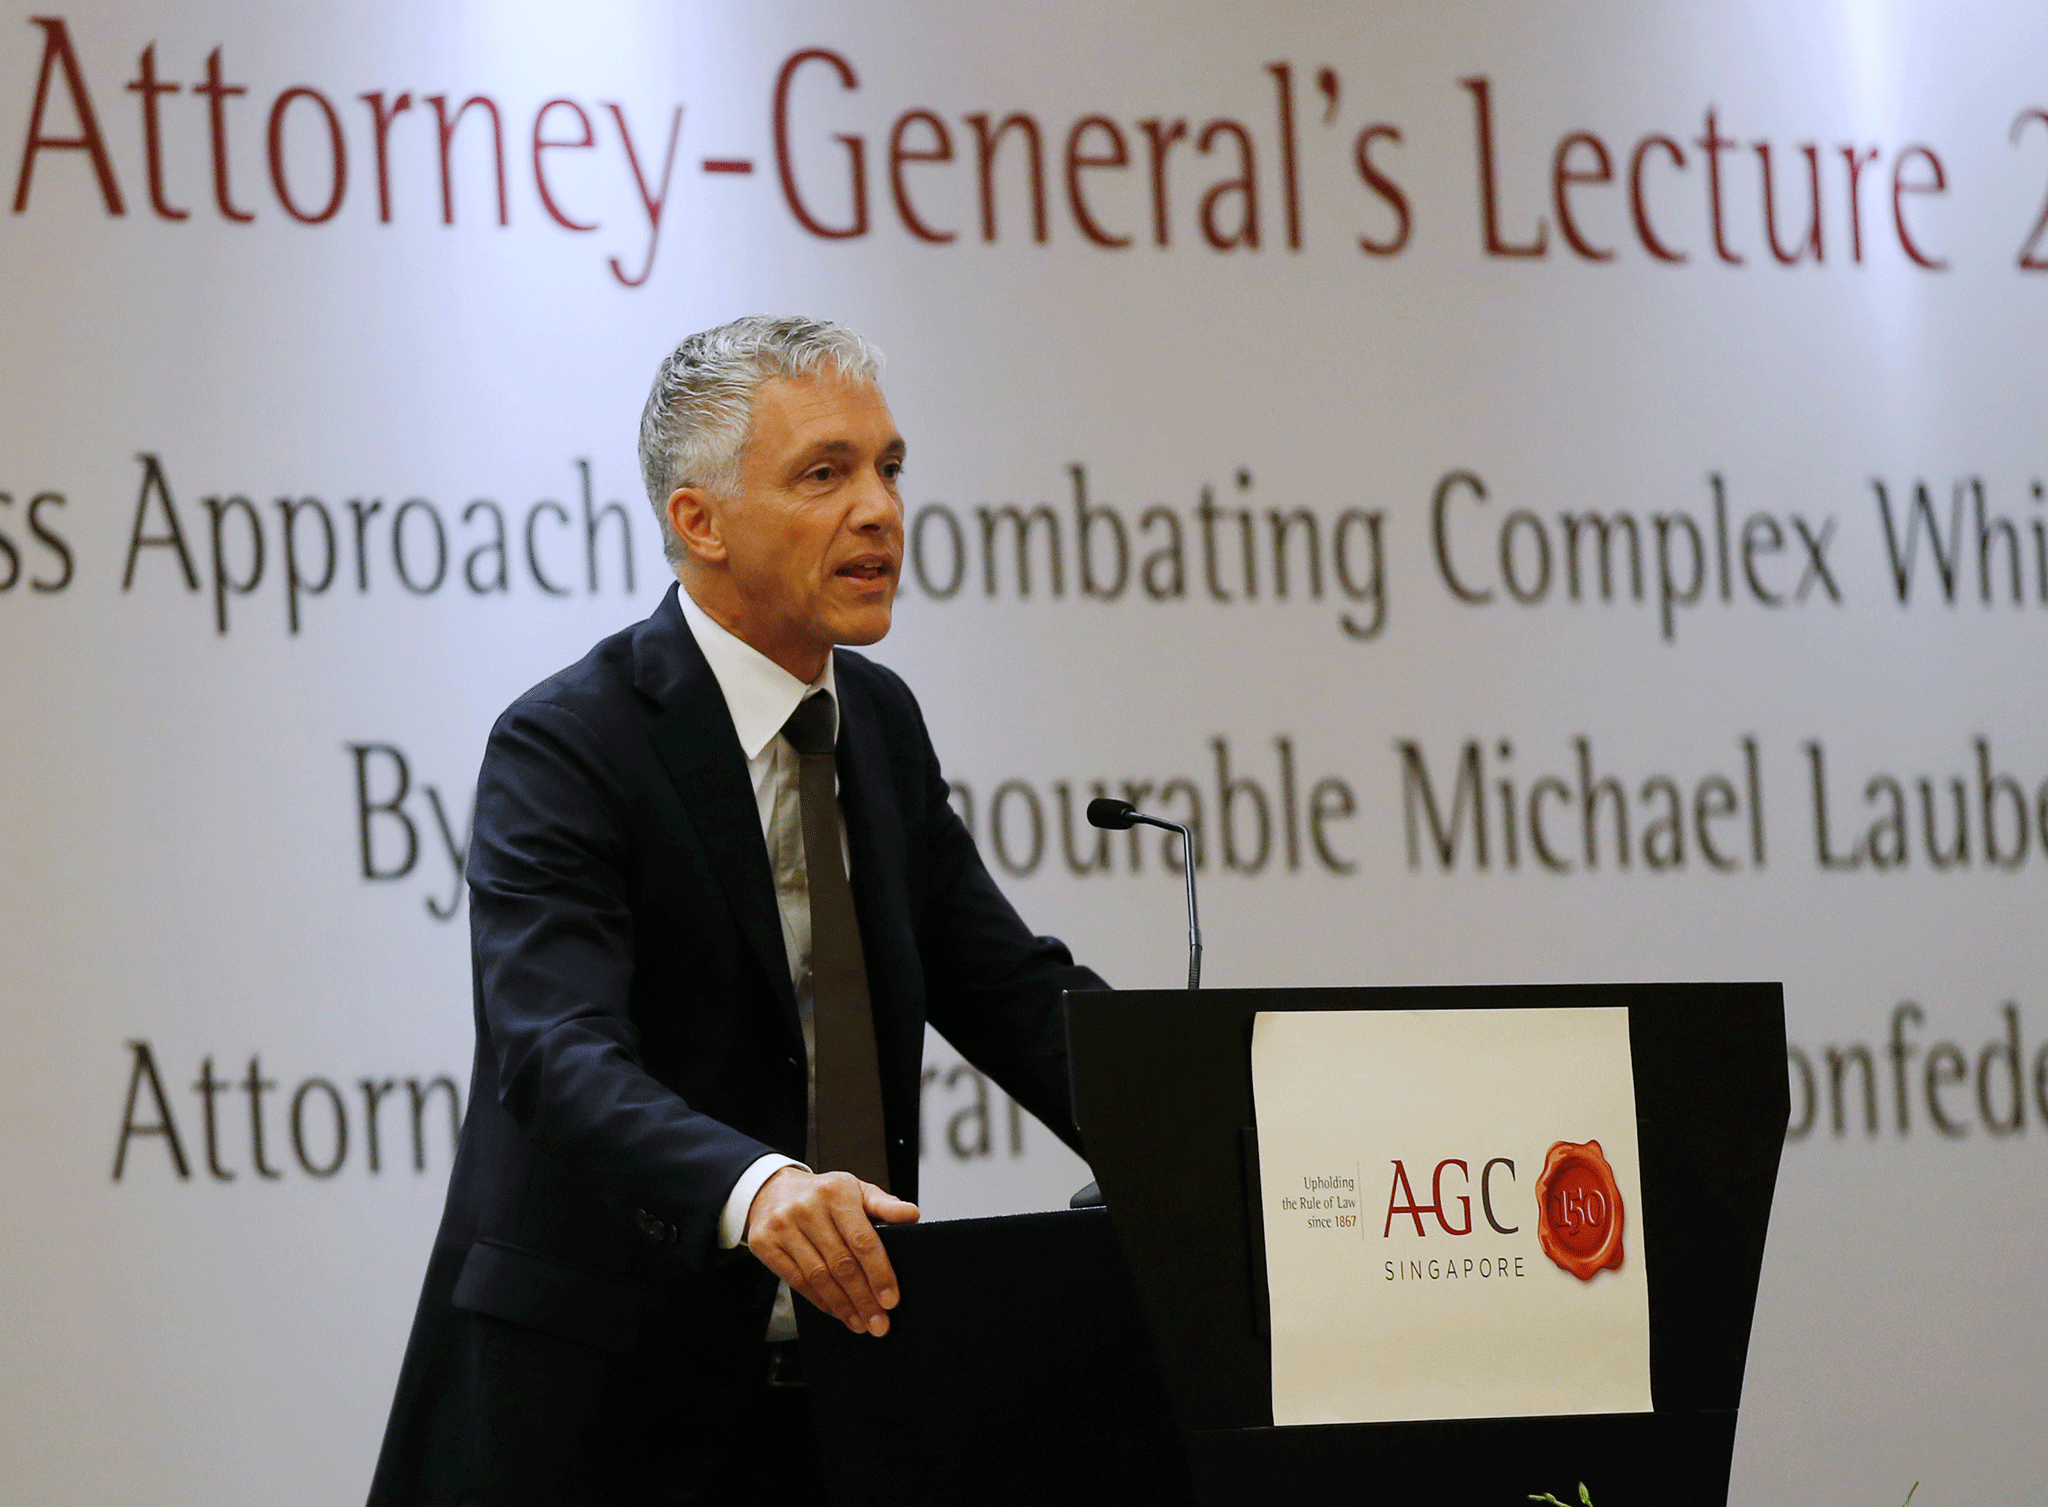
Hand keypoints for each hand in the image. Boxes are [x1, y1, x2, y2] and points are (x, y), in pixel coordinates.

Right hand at [744, 1167, 919, 1335]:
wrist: (771, 1190)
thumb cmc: (822, 1194)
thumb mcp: (855, 1190)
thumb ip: (884, 1204)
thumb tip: (912, 1215)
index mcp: (836, 1192)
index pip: (863, 1240)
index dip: (879, 1273)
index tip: (891, 1300)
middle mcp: (808, 1208)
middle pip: (841, 1263)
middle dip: (863, 1298)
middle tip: (879, 1323)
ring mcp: (783, 1226)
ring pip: (818, 1276)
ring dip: (843, 1305)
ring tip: (860, 1323)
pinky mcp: (764, 1244)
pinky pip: (796, 1281)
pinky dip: (819, 1300)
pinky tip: (836, 1311)